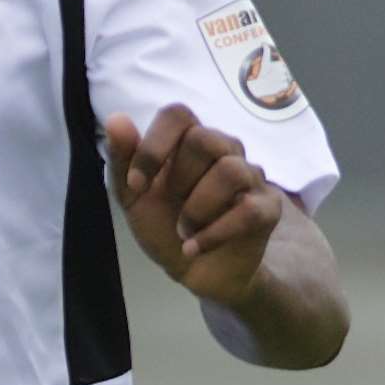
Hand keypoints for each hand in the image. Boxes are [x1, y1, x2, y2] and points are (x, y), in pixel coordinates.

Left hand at [104, 103, 283, 306]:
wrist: (194, 271)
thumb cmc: (163, 223)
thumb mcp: (132, 195)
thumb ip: (122, 158)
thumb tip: (116, 119)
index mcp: (187, 140)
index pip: (177, 114)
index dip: (154, 146)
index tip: (136, 184)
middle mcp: (223, 149)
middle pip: (206, 138)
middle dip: (179, 179)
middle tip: (171, 204)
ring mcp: (250, 176)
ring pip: (230, 171)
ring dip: (197, 208)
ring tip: (184, 230)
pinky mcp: (268, 208)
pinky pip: (249, 210)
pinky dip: (214, 233)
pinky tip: (194, 247)